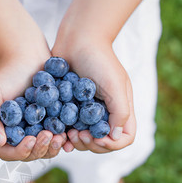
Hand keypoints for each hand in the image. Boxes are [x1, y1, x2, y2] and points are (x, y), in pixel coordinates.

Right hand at [0, 51, 66, 160]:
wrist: (26, 57)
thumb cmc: (4, 76)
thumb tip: (0, 141)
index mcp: (3, 133)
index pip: (9, 153)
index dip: (20, 152)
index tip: (30, 140)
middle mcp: (21, 135)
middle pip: (30, 154)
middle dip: (40, 149)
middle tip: (48, 135)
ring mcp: (39, 130)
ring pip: (47, 149)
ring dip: (54, 147)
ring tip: (60, 136)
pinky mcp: (54, 123)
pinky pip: (60, 137)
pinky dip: (65, 139)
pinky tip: (70, 134)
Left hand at [52, 38, 135, 153]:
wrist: (76, 39)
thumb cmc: (99, 60)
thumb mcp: (116, 85)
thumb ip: (120, 112)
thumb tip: (115, 137)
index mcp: (120, 109)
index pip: (124, 138)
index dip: (112, 144)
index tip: (97, 138)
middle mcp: (104, 113)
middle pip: (102, 142)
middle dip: (90, 144)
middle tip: (77, 136)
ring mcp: (86, 111)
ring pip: (83, 138)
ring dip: (75, 141)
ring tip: (66, 135)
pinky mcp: (69, 107)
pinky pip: (67, 127)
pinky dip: (62, 134)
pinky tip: (57, 134)